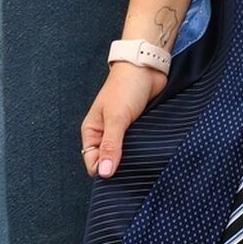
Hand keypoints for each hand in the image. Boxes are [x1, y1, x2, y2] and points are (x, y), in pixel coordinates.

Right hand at [80, 62, 167, 178]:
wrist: (146, 67)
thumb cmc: (126, 87)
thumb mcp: (116, 118)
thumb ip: (111, 145)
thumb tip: (104, 174)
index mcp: (92, 132)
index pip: (93, 163)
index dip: (104, 172)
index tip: (119, 176)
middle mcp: (105, 134)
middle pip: (109, 162)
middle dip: (119, 168)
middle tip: (134, 170)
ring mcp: (123, 133)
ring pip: (125, 156)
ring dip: (133, 159)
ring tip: (143, 160)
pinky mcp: (138, 129)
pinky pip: (138, 146)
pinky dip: (143, 150)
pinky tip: (150, 152)